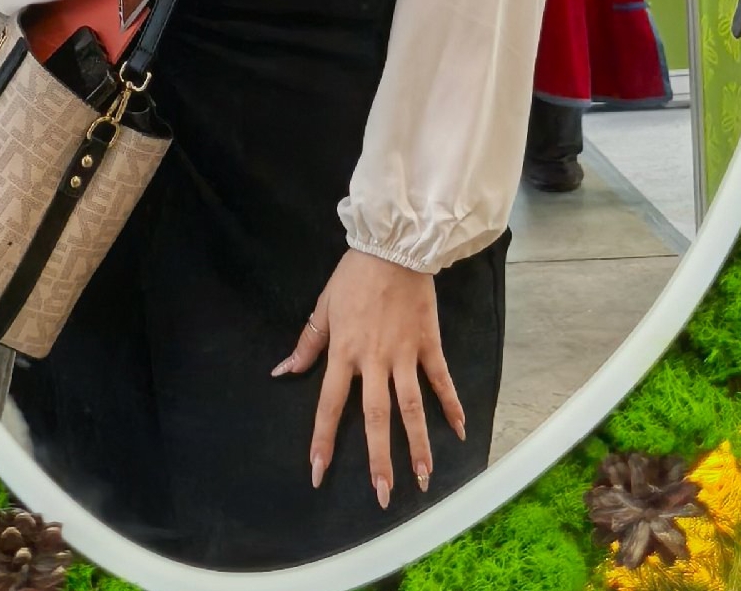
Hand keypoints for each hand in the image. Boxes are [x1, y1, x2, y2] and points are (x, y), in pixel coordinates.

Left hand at [273, 248, 464, 507]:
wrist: (392, 246)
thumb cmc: (353, 277)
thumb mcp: (323, 307)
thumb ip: (307, 343)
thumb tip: (282, 371)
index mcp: (344, 351)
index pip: (330, 404)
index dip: (324, 440)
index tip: (319, 473)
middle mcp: (374, 360)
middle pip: (376, 417)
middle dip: (379, 459)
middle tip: (382, 497)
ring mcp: (405, 354)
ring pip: (412, 408)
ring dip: (419, 445)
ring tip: (424, 480)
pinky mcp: (429, 345)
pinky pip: (441, 381)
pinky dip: (452, 405)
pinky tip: (461, 432)